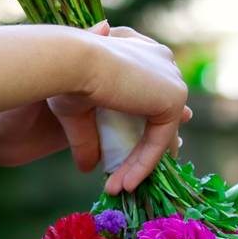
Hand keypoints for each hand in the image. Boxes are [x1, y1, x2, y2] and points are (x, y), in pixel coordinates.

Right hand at [63, 20, 190, 194]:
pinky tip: (123, 184)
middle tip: (127, 178)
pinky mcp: (174, 97)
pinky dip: (142, 165)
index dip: (141, 127)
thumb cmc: (62, 76)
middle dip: (144, 150)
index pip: (148, 93)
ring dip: (139, 165)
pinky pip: (160, 142)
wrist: (68, 62)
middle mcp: (160, 60)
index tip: (126, 155)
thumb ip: (88, 136)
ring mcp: (171, 78)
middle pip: (159, 115)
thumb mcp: (76, 110)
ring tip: (119, 187)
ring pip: (160, 132)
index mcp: (139, 50)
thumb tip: (86, 168)